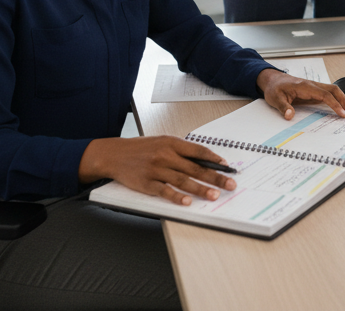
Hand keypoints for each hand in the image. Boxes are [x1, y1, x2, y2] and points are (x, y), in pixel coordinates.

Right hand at [78, 135, 237, 205]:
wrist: (114, 154)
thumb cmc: (142, 149)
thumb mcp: (162, 143)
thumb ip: (181, 151)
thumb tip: (205, 162)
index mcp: (171, 143)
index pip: (198, 151)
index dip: (214, 159)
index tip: (227, 167)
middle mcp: (165, 155)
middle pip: (195, 168)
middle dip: (215, 177)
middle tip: (230, 184)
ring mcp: (156, 169)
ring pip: (183, 180)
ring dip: (200, 189)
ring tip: (214, 195)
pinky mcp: (146, 183)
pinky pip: (164, 191)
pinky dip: (176, 197)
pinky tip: (187, 202)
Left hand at [257, 68, 344, 119]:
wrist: (273, 80)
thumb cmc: (274, 88)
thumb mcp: (275, 98)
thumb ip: (283, 107)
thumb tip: (289, 115)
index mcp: (304, 86)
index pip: (324, 94)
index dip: (334, 104)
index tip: (342, 113)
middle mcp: (312, 85)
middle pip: (333, 90)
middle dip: (344, 101)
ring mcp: (314, 87)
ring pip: (333, 91)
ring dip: (342, 100)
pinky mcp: (314, 91)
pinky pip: (328, 94)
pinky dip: (337, 100)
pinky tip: (341, 109)